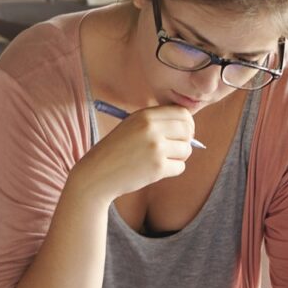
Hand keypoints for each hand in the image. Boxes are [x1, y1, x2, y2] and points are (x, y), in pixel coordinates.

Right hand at [71, 105, 194, 200]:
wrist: (98, 173)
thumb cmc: (116, 150)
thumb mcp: (132, 126)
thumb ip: (157, 122)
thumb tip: (189, 127)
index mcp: (145, 115)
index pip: (183, 114)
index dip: (188, 124)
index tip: (184, 133)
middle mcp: (152, 129)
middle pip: (188, 131)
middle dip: (186, 140)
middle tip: (176, 148)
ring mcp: (156, 148)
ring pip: (186, 150)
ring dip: (179, 157)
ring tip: (160, 160)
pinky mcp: (158, 168)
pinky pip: (180, 167)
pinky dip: (172, 170)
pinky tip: (156, 170)